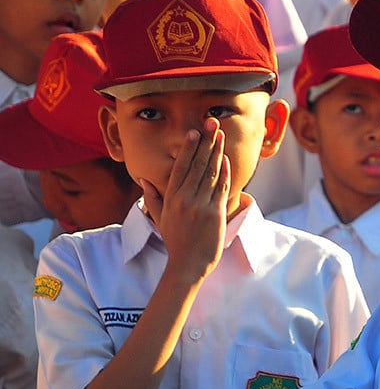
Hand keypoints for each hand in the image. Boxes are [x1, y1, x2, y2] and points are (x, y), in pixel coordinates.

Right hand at [140, 117, 228, 281]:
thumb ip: (153, 198)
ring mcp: (200, 205)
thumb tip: (145, 180)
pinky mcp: (215, 213)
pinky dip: (224, 172)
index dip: (188, 148)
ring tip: (220, 134)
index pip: (180, 167)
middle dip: (205, 142)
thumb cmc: (175, 241)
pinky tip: (226, 159)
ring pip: (210, 173)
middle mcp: (184, 199)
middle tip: (211, 123)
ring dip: (216, 152)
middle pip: (196, 165)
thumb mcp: (160, 218)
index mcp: (171, 198)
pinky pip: (220, 188)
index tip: (194, 132)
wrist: (188, 265)